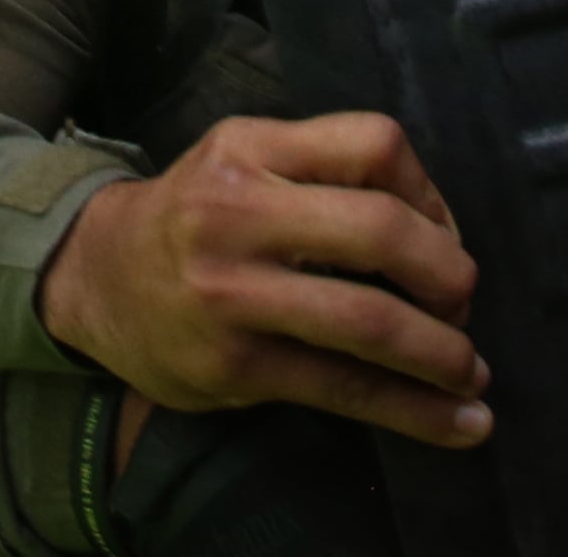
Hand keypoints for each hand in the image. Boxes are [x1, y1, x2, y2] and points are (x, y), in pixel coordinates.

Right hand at [37, 112, 490, 449]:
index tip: (443, 231)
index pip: (372, 144)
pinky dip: (415, 411)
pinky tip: (459, 423)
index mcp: (252, 149)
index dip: (429, 191)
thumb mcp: (245, 159)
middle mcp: (239, 213)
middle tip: (464, 300)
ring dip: (441, 352)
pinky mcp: (236, 366)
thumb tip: (438, 227)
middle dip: (447, 272)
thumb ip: (323, 172)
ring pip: (367, 320)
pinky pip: (342, 389)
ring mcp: (234, 294)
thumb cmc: (194, 213)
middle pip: (379, 230)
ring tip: (470, 369)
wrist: (96, 276)